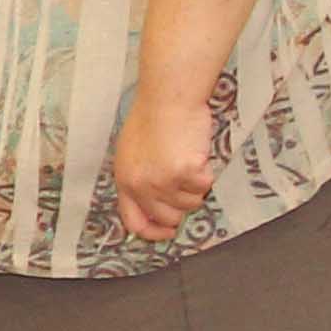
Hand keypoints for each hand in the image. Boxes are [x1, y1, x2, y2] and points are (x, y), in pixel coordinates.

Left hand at [109, 82, 218, 241]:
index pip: (134, 221)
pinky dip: (206, 172)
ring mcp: (163, 181)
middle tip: (186, 182)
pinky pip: (205, 185)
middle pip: (169, 217)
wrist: (168, 99)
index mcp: (124, 180)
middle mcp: (141, 185)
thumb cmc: (153, 118)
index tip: (168, 231)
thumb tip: (155, 205)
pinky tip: (196, 152)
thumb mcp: (132, 153)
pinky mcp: (186, 173)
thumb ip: (140, 179)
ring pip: (191, 202)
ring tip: (187, 159)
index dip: (153, 232)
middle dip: (182, 204)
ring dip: (195, 185)